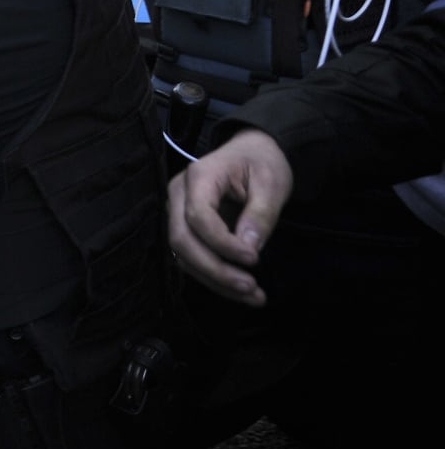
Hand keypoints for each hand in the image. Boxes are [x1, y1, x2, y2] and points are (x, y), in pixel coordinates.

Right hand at [168, 127, 295, 305]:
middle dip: (214, 269)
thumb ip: (259, 214)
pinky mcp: (185, 228)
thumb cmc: (262, 163)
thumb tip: (248, 248)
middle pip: (181, 240)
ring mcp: (176, 212)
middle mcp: (178, 195)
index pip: (198, 217)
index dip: (222, 243)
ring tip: (253, 296)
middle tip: (251, 288)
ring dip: (215, 280)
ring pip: (183, 255)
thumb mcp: (271, 183)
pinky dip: (214, 278)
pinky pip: (191, 257)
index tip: (255, 260)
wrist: (251, 152)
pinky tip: (241, 290)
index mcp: (199, 177)